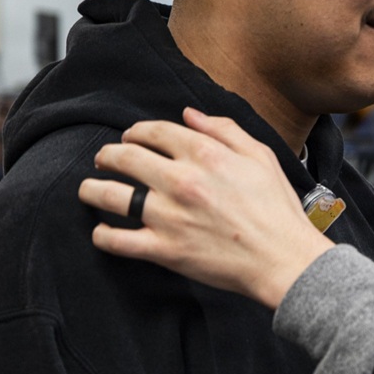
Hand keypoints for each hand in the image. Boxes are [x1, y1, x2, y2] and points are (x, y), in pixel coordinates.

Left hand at [79, 108, 333, 308]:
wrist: (284, 259)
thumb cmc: (277, 209)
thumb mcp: (261, 156)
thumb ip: (225, 130)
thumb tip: (190, 114)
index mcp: (206, 154)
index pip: (154, 132)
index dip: (136, 132)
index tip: (131, 137)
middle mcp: (182, 181)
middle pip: (123, 157)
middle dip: (107, 155)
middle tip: (103, 159)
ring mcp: (169, 216)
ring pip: (109, 195)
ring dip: (91, 189)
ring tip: (89, 189)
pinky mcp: (164, 250)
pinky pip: (115, 240)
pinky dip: (102, 234)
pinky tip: (102, 230)